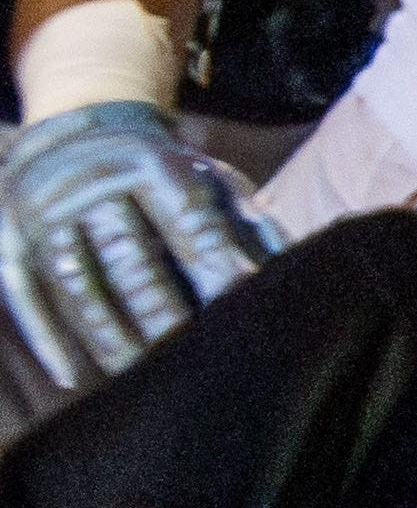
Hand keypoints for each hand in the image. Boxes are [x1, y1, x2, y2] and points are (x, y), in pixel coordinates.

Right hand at [0, 101, 276, 388]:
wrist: (79, 129)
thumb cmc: (167, 175)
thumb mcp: (212, 182)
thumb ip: (252, 226)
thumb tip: (297, 275)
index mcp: (155, 168)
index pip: (191, 229)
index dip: (217, 275)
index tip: (241, 320)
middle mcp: (96, 185)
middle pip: (134, 265)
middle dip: (166, 319)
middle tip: (195, 366)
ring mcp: (47, 211)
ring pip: (81, 286)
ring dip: (111, 338)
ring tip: (143, 378)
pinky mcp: (10, 236)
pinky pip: (24, 294)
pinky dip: (47, 339)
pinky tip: (71, 378)